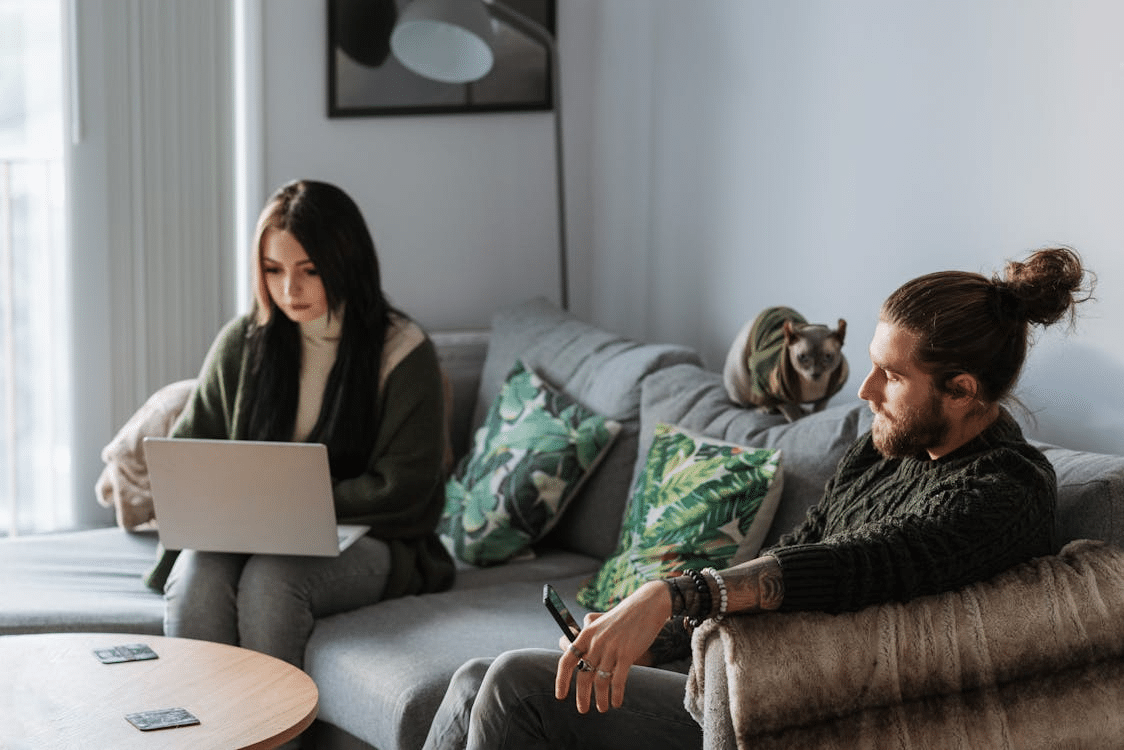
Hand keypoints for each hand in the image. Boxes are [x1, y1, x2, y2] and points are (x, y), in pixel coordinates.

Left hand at [554, 581, 670, 712]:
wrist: (647, 605)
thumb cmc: (623, 616)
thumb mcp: (600, 621)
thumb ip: (587, 634)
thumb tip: (570, 648)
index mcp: (586, 632)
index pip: (567, 660)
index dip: (561, 680)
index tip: (560, 695)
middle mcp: (596, 642)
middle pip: (583, 676)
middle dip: (581, 696)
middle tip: (582, 710)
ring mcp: (611, 648)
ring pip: (600, 682)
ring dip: (600, 699)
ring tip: (602, 708)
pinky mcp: (627, 654)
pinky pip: (618, 681)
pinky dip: (616, 695)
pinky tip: (616, 702)